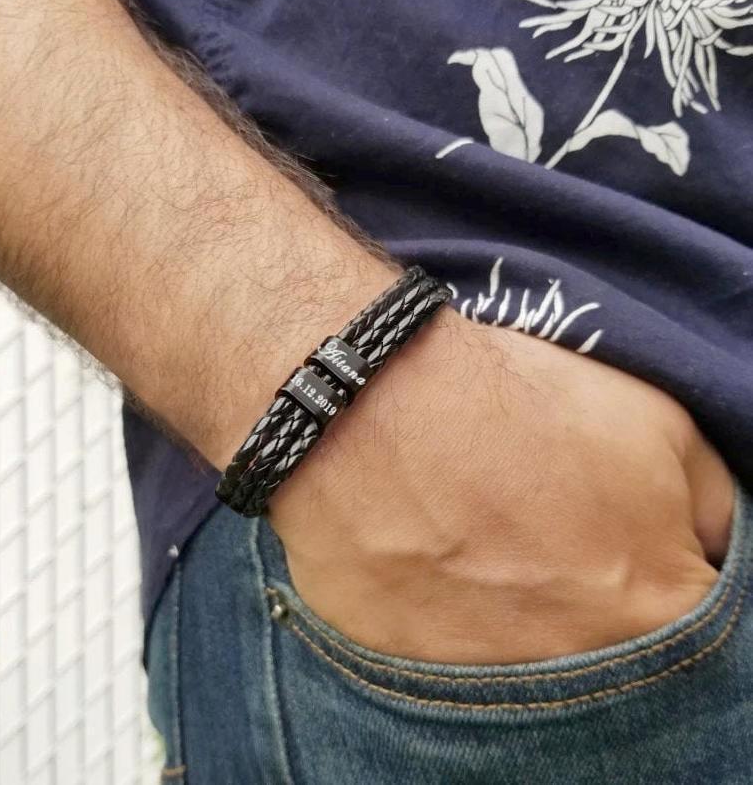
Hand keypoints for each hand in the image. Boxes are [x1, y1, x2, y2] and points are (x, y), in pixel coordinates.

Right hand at [269, 309, 734, 663]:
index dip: (652, 573)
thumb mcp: (657, 424)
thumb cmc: (515, 407)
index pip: (692, 626)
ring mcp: (480, 680)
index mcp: (652, 612)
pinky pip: (442, 657)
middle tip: (541, 538)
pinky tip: (428, 554)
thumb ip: (710, 505)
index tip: (618, 544)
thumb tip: (705, 546)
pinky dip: (443, 614)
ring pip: (519, 661)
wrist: (375, 406)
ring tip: (478, 538)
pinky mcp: (404, 671)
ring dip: (511, 609)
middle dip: (584, 598)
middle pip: (601, 652)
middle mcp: (572, 670)